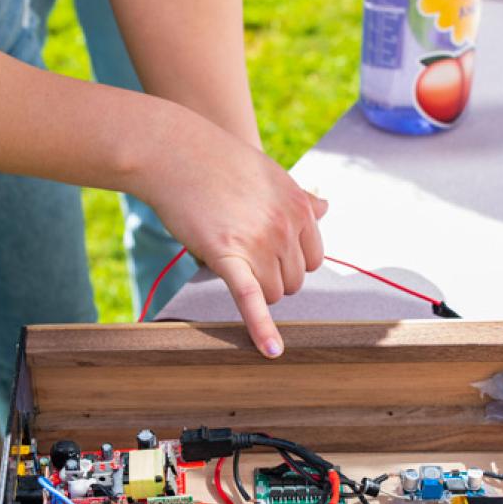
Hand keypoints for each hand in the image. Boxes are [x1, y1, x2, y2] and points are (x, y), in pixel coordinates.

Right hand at [134, 105, 327, 357]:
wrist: (176, 152)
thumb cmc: (221, 162)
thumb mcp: (272, 173)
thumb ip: (300, 198)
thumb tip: (326, 207)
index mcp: (301, 209)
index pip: (312, 260)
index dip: (289, 261)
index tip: (267, 252)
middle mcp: (287, 228)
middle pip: (293, 281)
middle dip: (272, 276)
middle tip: (243, 253)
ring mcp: (259, 243)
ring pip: (274, 293)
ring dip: (258, 289)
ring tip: (231, 261)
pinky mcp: (227, 257)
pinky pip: (251, 300)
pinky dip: (261, 328)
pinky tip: (271, 350)